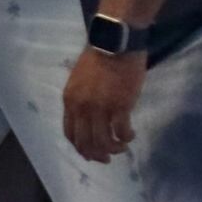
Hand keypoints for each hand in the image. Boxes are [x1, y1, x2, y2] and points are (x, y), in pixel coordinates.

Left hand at [63, 47, 146, 163]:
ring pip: (104, 142)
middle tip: (108, 158)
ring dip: (114, 149)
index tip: (91, 153)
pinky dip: (126, 138)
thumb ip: (81, 100)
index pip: (70, 133)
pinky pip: (121, 132)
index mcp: (70, 101)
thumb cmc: (100, 58)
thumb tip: (88, 118)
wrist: (116, 43)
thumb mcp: (80, 80)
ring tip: (122, 147)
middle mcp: (82, 108)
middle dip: (97, 155)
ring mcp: (100, 108)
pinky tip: (131, 135)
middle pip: (86, 142)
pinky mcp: (120, 107)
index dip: (81, 148)